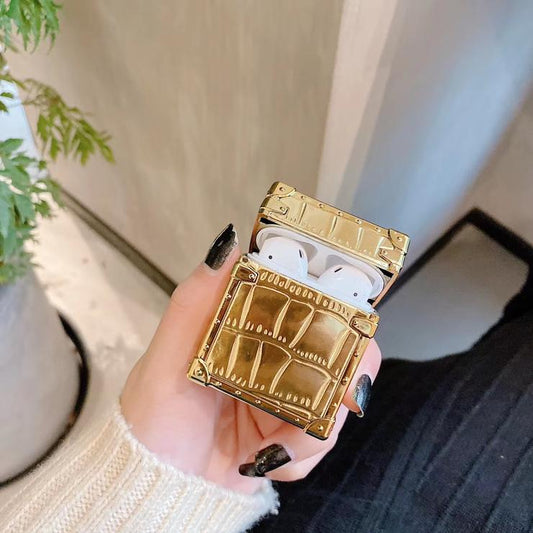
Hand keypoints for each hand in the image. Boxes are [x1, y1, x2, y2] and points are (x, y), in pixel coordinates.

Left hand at [120, 224, 380, 493]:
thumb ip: (193, 303)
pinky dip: (301, 457)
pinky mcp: (291, 434)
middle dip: (344, 372)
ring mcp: (285, 397)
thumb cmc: (151, 424)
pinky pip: (323, 441)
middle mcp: (271, 357)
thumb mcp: (164, 361)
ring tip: (276, 446)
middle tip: (340, 392)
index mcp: (246, 329)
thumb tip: (226, 244)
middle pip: (337, 346)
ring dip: (314, 430)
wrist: (158, 491)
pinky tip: (264, 463)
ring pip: (338, 399)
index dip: (333, 300)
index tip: (347, 313)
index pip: (301, 298)